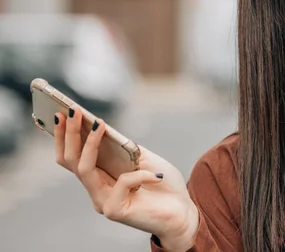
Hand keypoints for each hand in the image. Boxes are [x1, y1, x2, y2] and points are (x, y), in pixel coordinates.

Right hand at [54, 108, 197, 250]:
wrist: (184, 211)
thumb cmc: (165, 184)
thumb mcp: (144, 158)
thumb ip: (124, 148)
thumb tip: (104, 129)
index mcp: (101, 177)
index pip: (73, 156)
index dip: (64, 135)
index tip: (63, 111)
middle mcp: (96, 190)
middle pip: (71, 161)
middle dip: (69, 134)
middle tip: (71, 111)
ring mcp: (103, 201)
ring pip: (84, 169)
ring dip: (90, 143)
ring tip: (98, 123)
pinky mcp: (114, 210)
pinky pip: (122, 183)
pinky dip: (141, 175)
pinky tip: (156, 176)